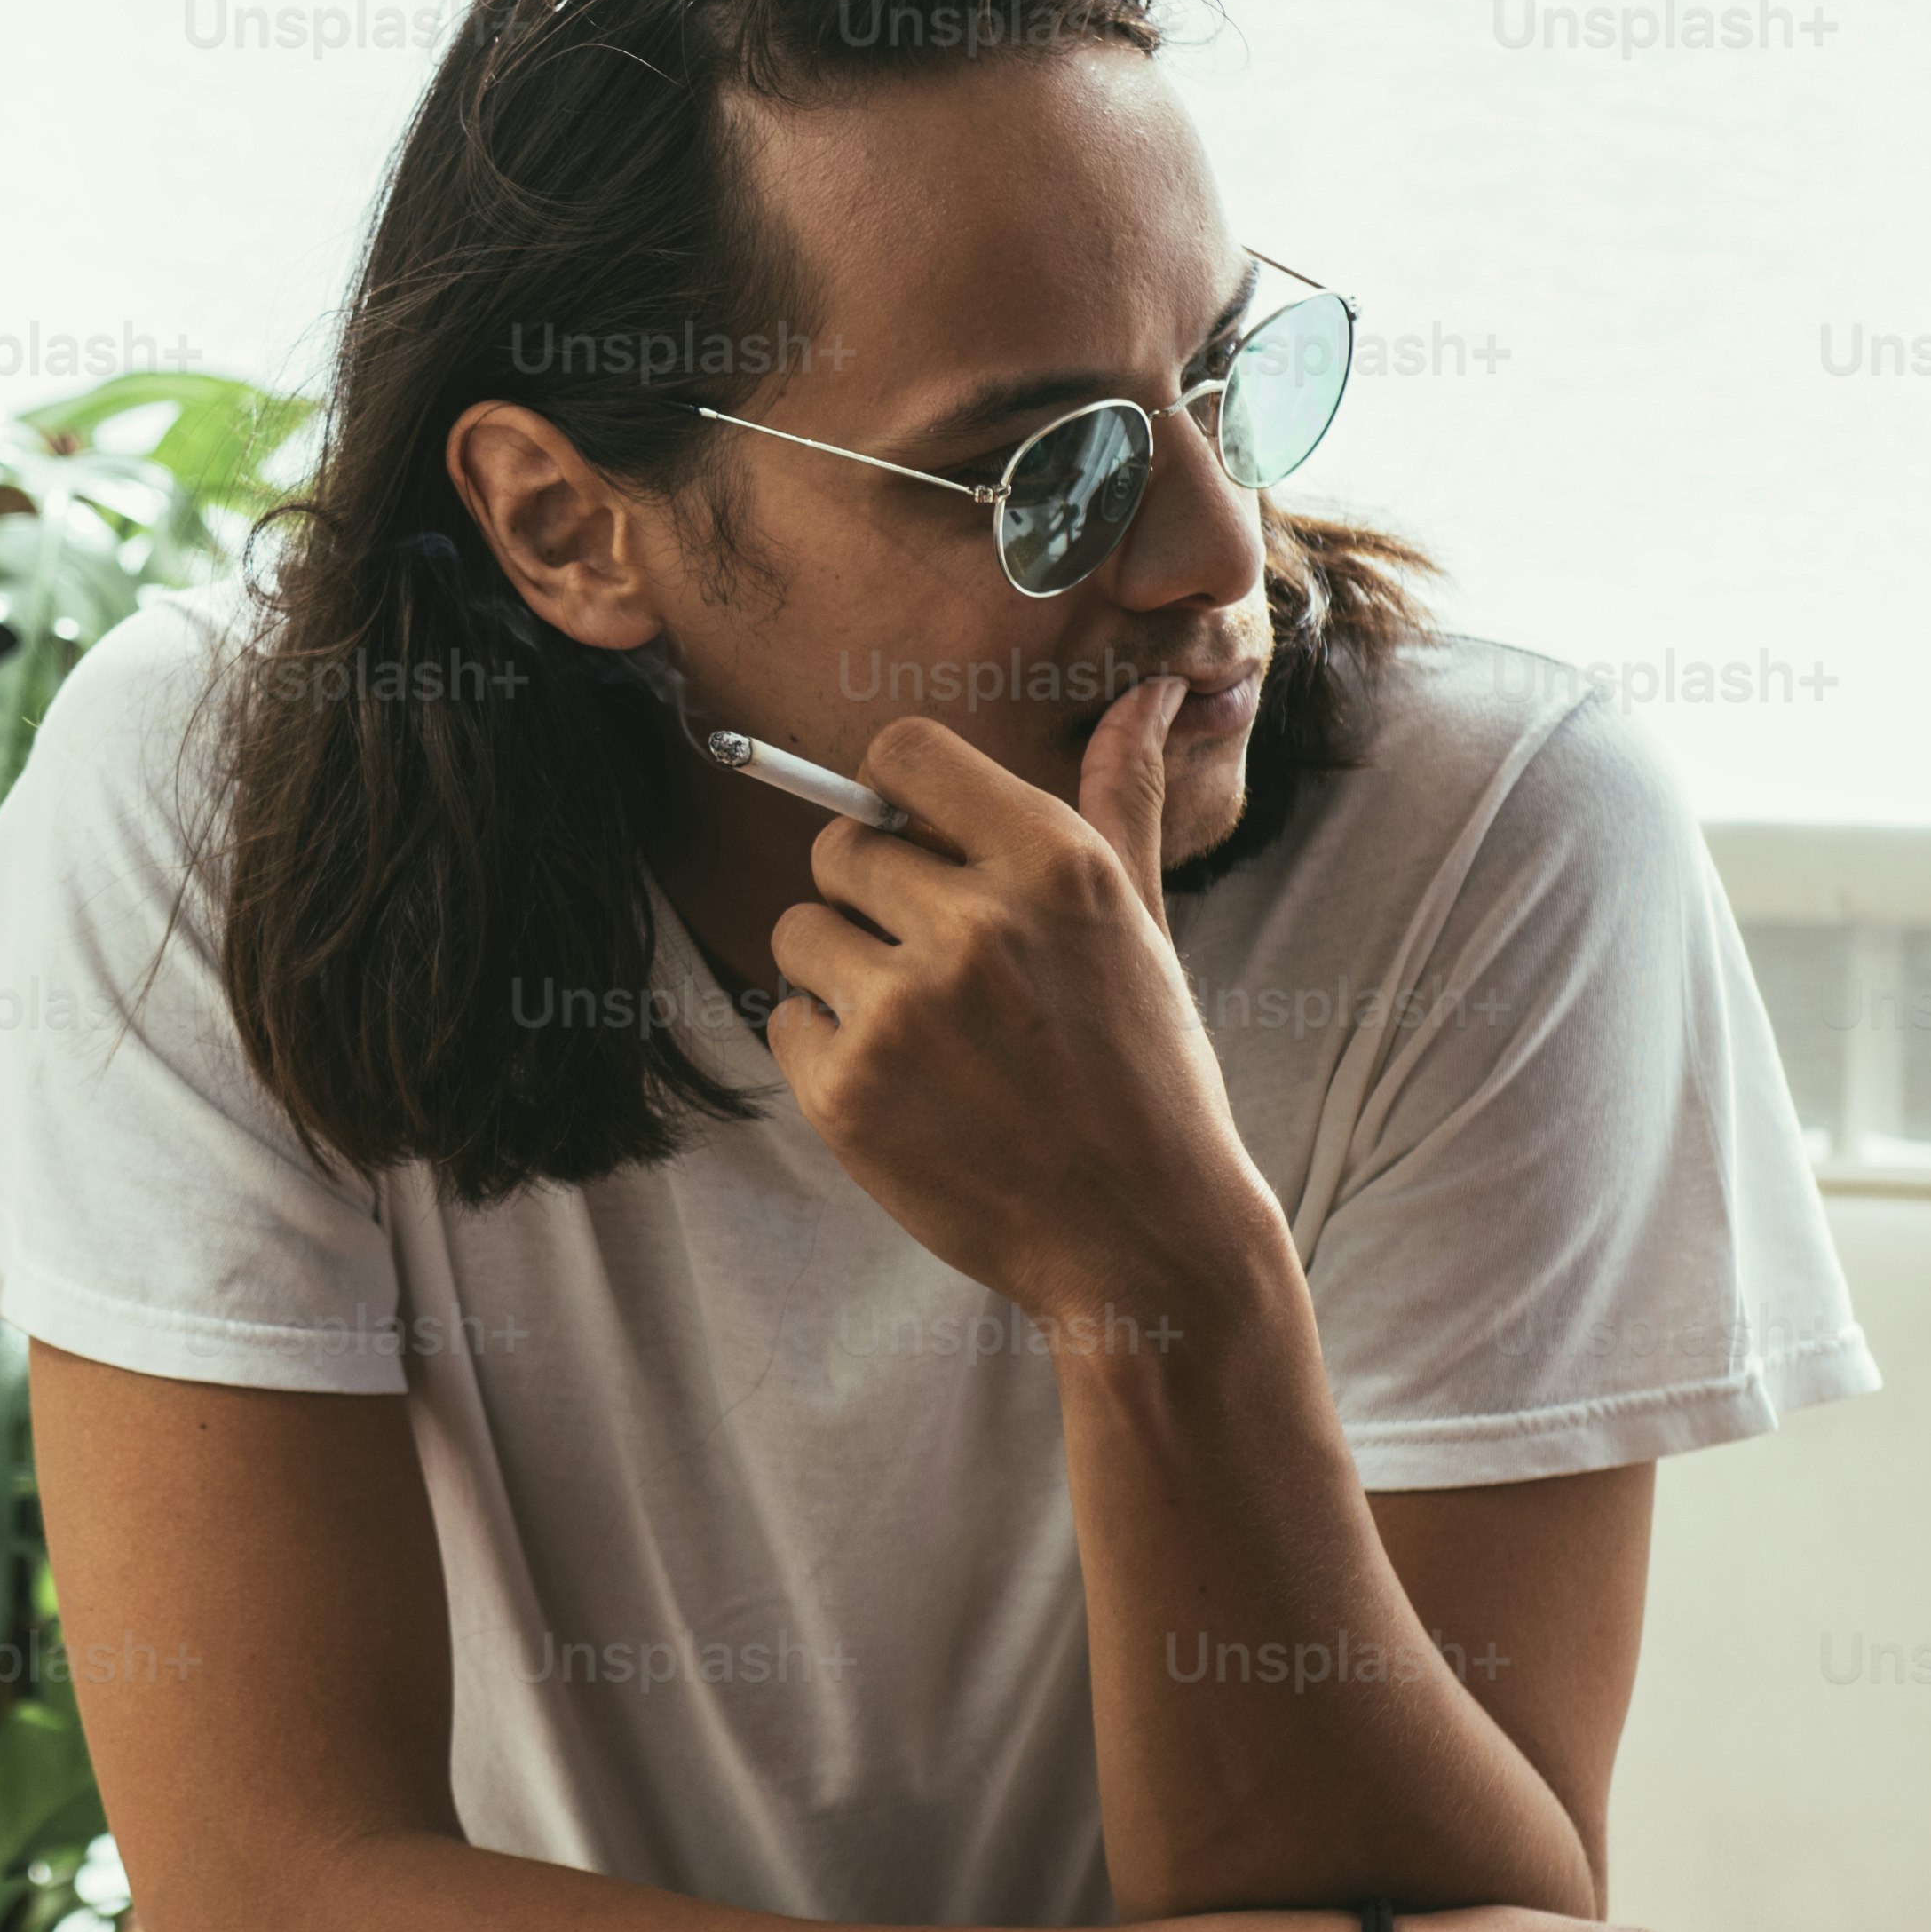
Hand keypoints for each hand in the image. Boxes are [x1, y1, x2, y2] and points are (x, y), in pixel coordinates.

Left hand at [756, 679, 1266, 1329]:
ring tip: (922, 1030)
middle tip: (937, 966)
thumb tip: (1145, 695)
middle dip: (872, 896)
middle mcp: (974, 924)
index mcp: (1053, 864)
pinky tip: (905, 1089)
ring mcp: (903, 1010)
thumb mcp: (1144, 924)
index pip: (903, 753)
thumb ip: (1120, 797)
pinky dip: (825, 1050)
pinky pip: (784, 1019)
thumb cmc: (1146, 1073)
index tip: (918, 842)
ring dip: (839, 970)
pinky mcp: (847, 1092)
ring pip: (798, 929)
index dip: (895, 793)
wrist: (1146, 1236)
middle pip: (841, 844)